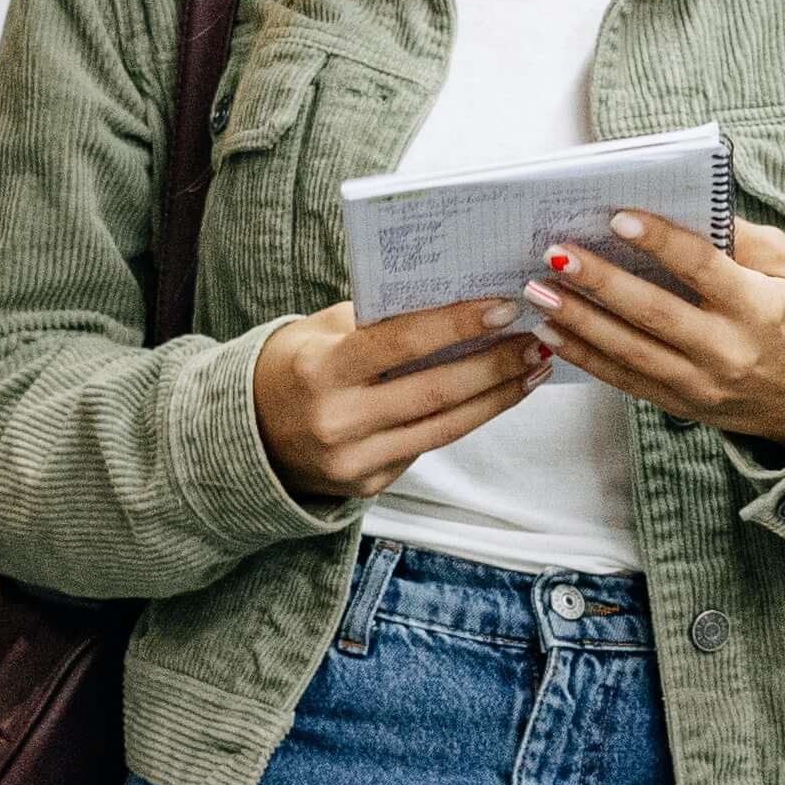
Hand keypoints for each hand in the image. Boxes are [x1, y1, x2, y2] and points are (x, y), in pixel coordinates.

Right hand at [253, 295, 538, 502]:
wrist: (247, 436)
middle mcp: (337, 422)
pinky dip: (469, 418)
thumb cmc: (293, 367)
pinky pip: (429, 446)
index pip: (399, 343)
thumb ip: (376, 319)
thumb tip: (452, 297)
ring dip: (497, 396)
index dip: (456, 325)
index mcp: (320, 371)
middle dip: (494, 363)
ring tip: (534, 367)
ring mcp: (354, 462)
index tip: (503, 307)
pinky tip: (498, 395)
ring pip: (444, 426)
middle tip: (537, 337)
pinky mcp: (368, 486)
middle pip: (434, 391)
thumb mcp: (319, 331)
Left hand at [525, 212, 784, 450]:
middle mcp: (729, 350)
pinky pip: (626, 381)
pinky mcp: (683, 405)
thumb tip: (684, 206)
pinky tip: (552, 333)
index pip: (704, 269)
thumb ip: (741, 239)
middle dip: (601, 283)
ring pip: (632, 353)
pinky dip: (586, 357)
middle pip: (655, 314)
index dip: (661, 242)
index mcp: (759, 308)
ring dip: (579, 322)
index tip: (619, 218)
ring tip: (539, 293)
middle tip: (556, 254)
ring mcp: (703, 385)